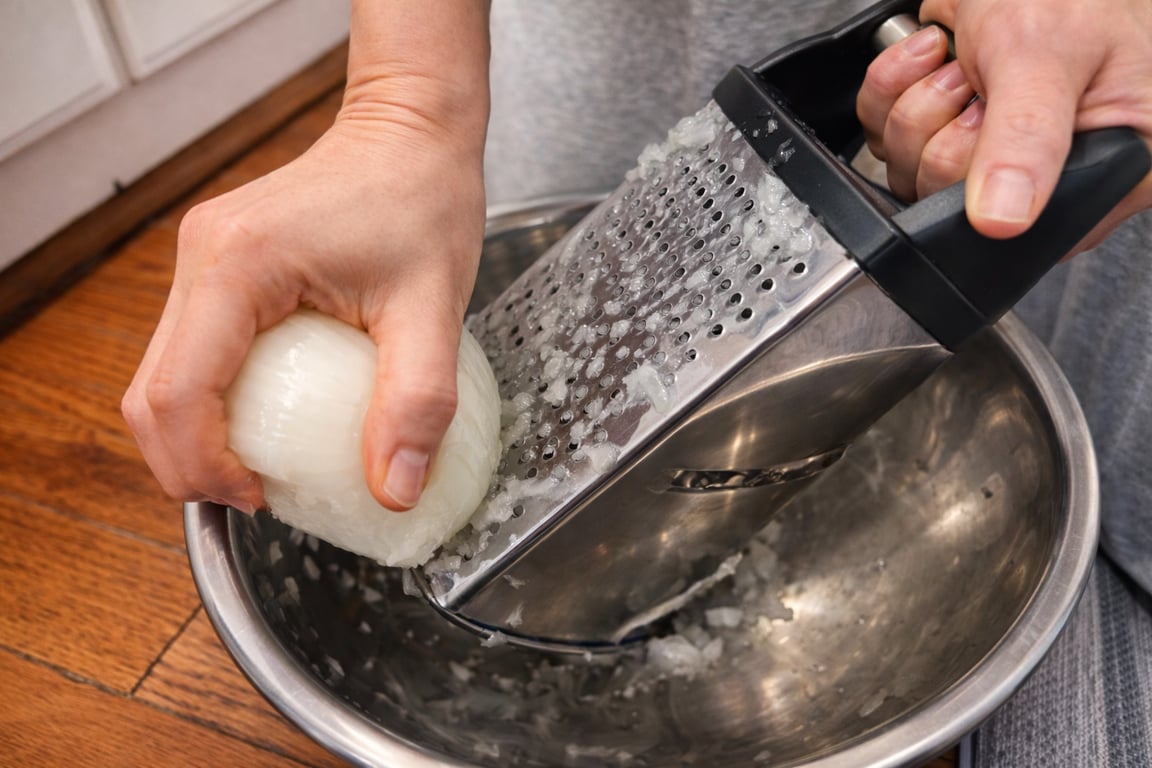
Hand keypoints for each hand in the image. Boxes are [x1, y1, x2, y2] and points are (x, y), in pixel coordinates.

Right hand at [122, 7, 491, 512]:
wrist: (410, 132)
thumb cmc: (422, 198)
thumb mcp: (435, 307)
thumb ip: (418, 402)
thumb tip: (394, 491)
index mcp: (239, 266)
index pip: (179, 394)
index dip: (205, 466)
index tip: (261, 499)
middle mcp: (200, 260)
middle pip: (149, 395)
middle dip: (189, 466)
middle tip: (258, 497)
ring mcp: (200, 261)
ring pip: (160, 377)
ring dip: (195, 438)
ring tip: (261, 470)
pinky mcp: (217, 268)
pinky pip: (189, 355)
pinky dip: (211, 403)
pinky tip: (267, 424)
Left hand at [857, 0, 1151, 250]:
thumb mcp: (1051, 56)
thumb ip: (1026, 137)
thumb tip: (1002, 221)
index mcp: (1105, 174)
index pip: (1018, 230)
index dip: (983, 177)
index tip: (990, 117)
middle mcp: (1045, 181)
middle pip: (948, 200)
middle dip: (948, 126)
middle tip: (981, 79)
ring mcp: (988, 162)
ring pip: (910, 170)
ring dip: (920, 102)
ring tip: (963, 60)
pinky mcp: (946, 138)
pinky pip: (886, 136)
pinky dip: (895, 87)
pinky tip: (935, 56)